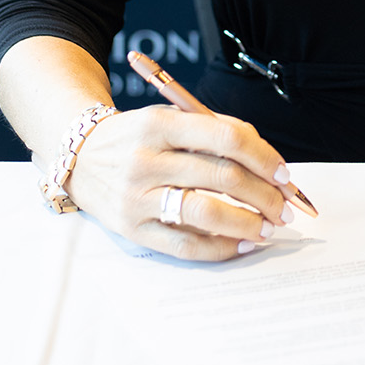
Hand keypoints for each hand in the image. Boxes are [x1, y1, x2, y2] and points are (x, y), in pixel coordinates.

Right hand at [65, 103, 293, 260]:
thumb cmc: (137, 137)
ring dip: (247, 223)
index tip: (284, 174)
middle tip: (285, 206)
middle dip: (264, 195)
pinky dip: (220, 247)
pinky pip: (184, 245)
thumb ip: (214, 131)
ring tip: (269, 227)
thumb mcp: (168, 117)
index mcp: (160, 124)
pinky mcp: (131, 229)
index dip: (262, 157)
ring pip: (206, 213)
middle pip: (221, 177)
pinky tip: (241, 243)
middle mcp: (146, 160)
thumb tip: (266, 159)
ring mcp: (137, 197)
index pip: (226, 137)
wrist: (79, 157)